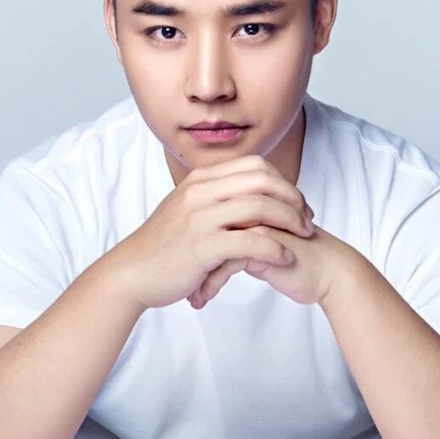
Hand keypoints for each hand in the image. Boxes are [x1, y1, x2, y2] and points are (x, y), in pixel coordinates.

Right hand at [107, 155, 316, 310]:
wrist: (131, 273)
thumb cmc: (163, 247)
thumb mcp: (185, 209)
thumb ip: (213, 198)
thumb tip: (245, 195)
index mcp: (199, 180)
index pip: (254, 166)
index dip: (283, 182)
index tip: (297, 204)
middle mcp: (200, 192)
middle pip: (262, 181)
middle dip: (293, 199)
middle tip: (307, 220)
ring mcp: (199, 218)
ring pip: (260, 207)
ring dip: (290, 221)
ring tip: (303, 237)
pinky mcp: (201, 246)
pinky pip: (250, 241)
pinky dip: (274, 248)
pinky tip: (285, 258)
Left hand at [188, 221, 362, 308]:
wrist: (330, 273)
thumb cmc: (297, 261)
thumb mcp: (259, 247)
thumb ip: (238, 237)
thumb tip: (211, 245)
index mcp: (245, 202)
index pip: (203, 217)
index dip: (188, 241)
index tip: (178, 267)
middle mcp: (248, 208)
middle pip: (202, 228)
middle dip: (186, 259)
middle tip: (177, 282)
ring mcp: (254, 223)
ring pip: (209, 245)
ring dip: (196, 274)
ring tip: (191, 296)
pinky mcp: (262, 244)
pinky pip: (223, 262)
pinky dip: (209, 283)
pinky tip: (202, 299)